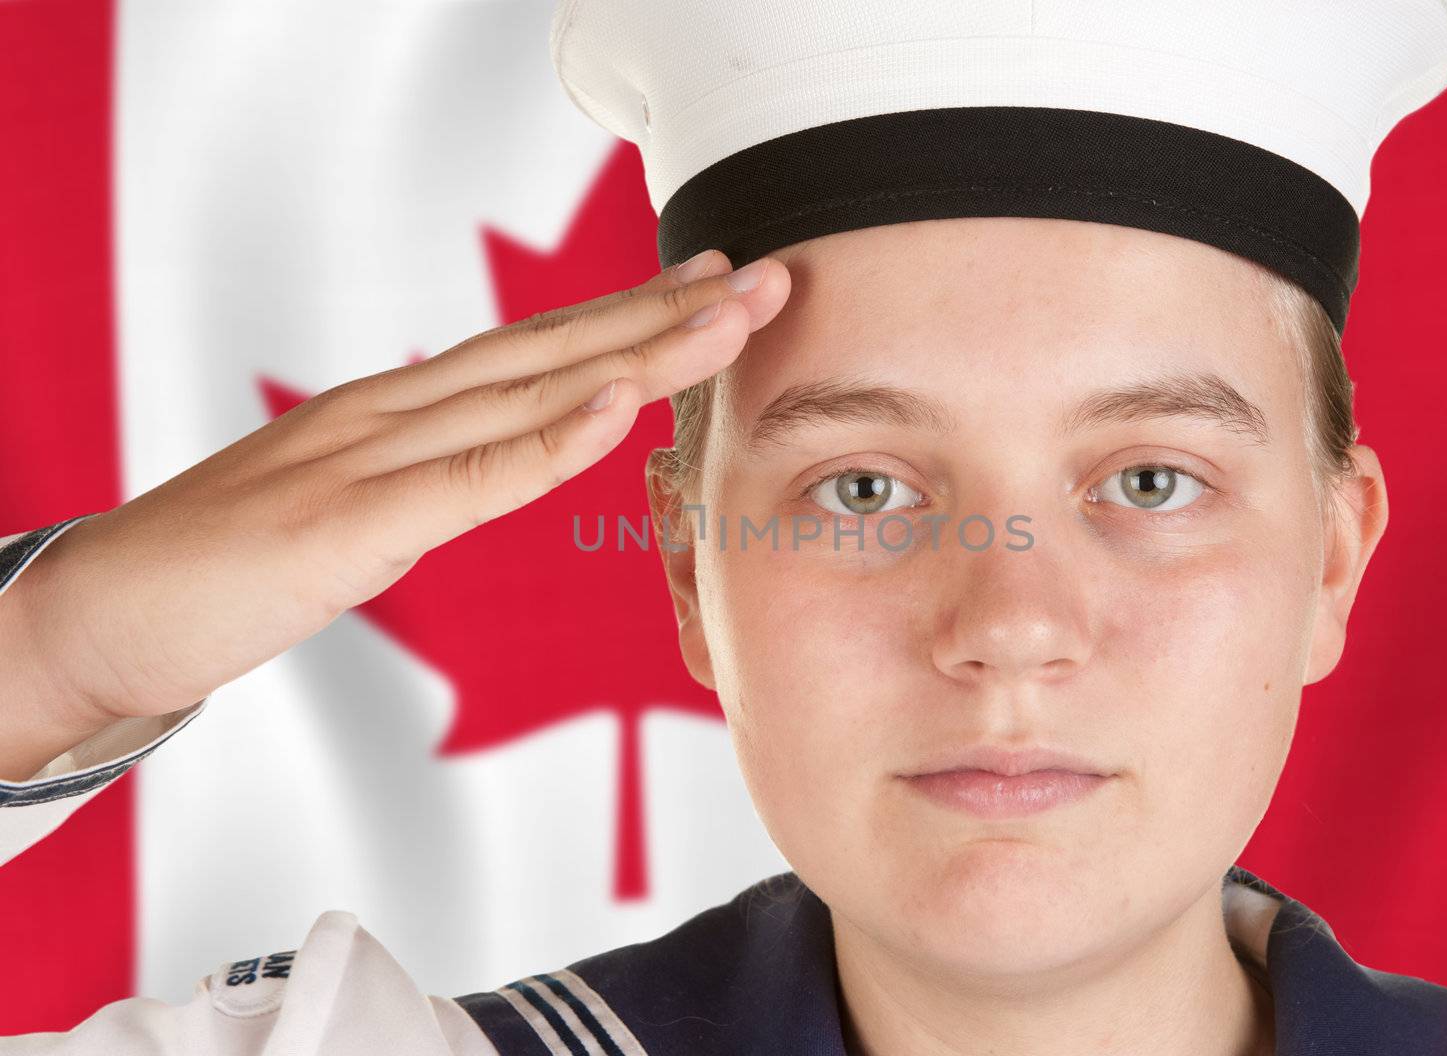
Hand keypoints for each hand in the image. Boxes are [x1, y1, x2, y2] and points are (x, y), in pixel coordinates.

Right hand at [1, 250, 788, 775]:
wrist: (100, 612)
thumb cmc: (223, 567)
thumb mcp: (353, 513)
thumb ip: (426, 484)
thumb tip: (491, 473)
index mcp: (397, 410)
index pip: (535, 351)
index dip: (630, 316)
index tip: (710, 291)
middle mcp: (393, 411)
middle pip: (553, 350)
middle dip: (667, 314)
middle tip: (763, 277)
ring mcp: (368, 456)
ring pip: (529, 392)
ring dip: (640, 351)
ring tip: (727, 315)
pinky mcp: (346, 521)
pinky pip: (469, 475)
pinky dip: (551, 438)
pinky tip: (617, 403)